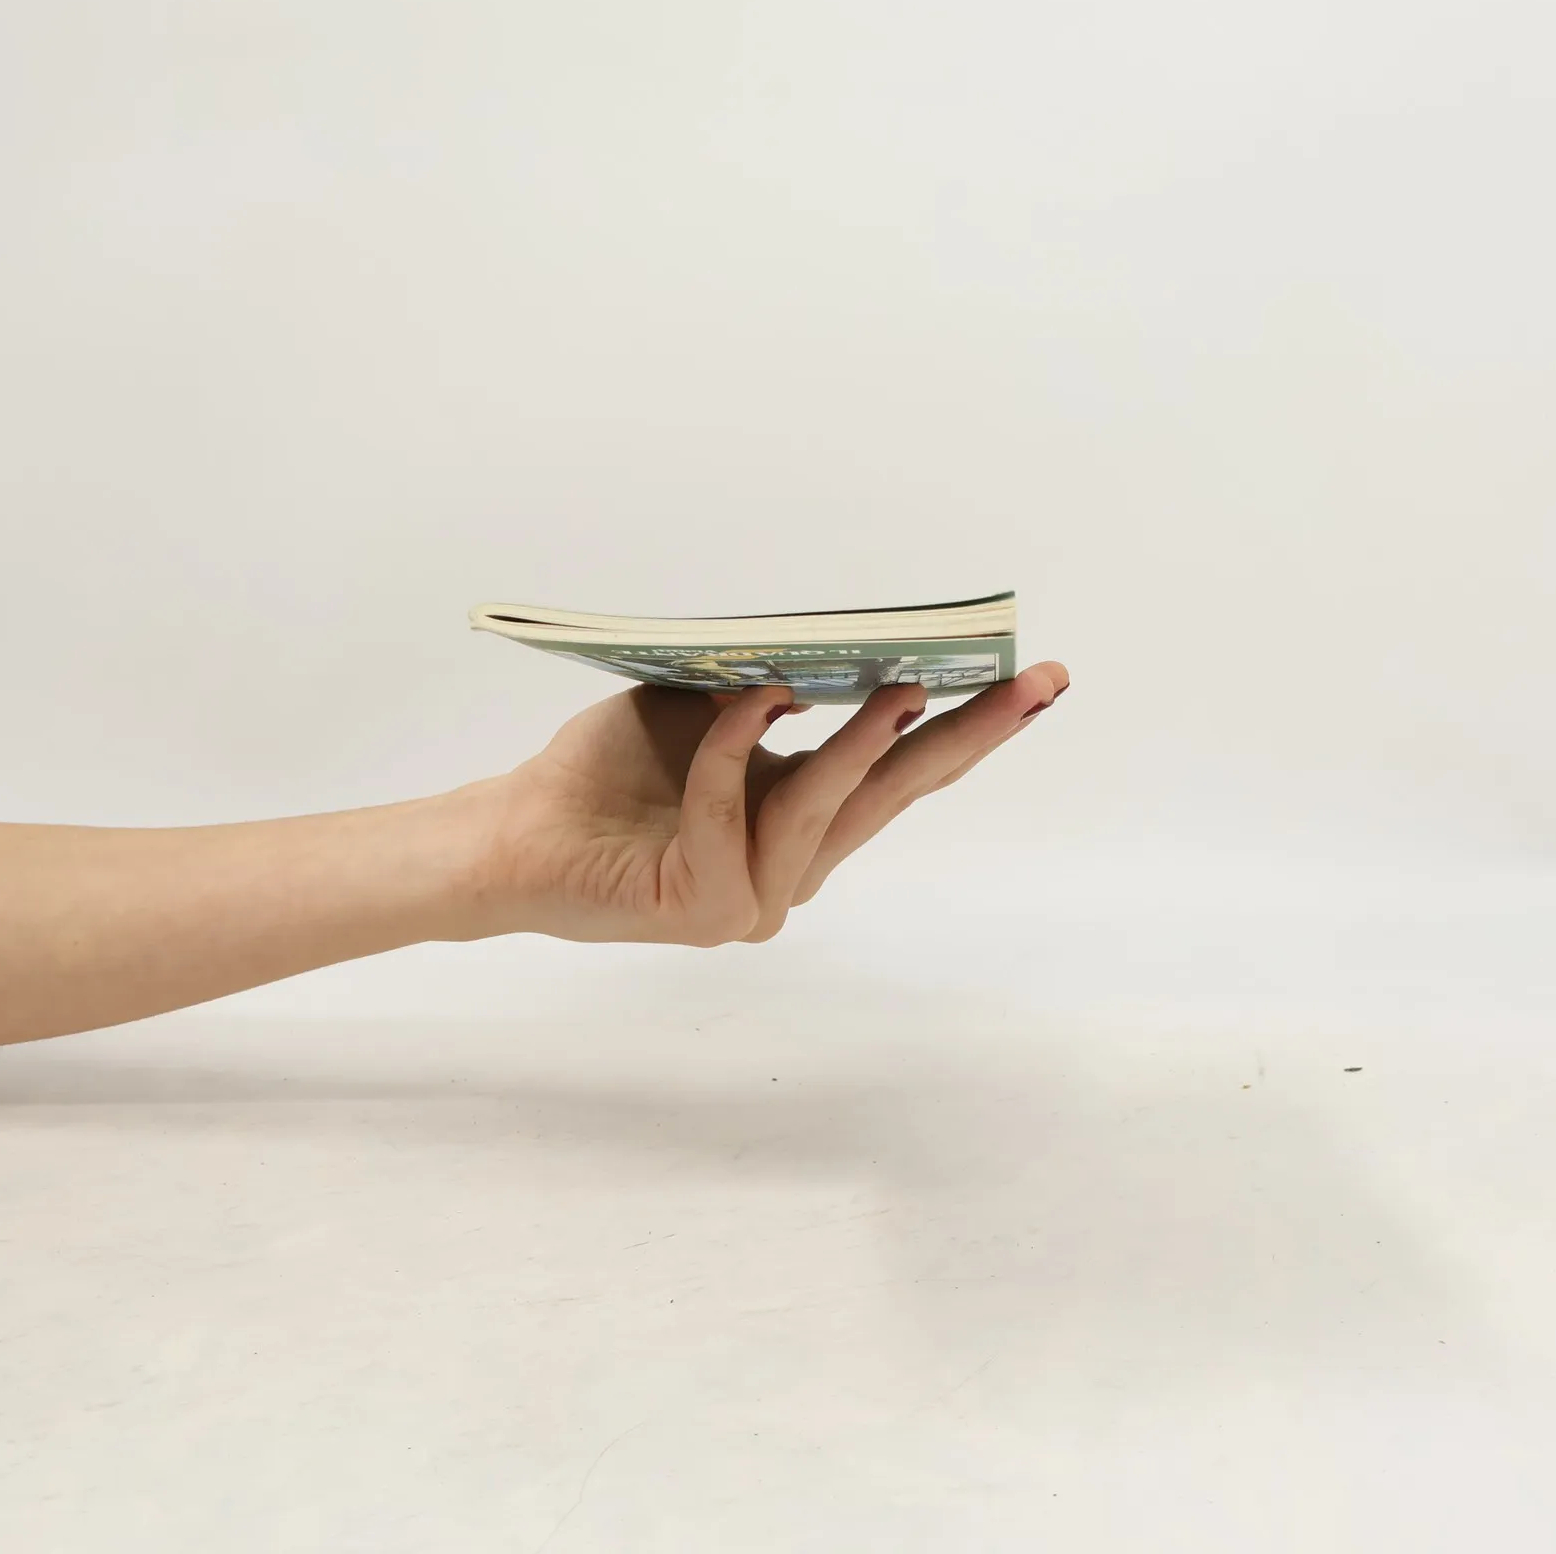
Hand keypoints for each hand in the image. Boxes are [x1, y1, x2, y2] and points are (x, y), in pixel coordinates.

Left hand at [470, 663, 1069, 945]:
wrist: (518, 830)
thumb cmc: (608, 769)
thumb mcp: (706, 705)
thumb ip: (773, 688)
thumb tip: (840, 647)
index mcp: (805, 818)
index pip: (904, 774)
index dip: (970, 728)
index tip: (1037, 682)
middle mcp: (796, 866)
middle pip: (900, 795)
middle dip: (972, 734)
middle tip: (1034, 684)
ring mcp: (760, 896)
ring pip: (827, 805)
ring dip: (865, 738)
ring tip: (902, 681)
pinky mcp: (711, 907)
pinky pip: (737, 808)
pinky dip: (738, 748)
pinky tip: (748, 697)